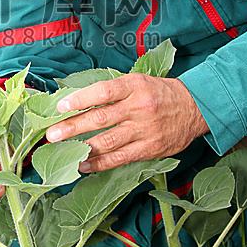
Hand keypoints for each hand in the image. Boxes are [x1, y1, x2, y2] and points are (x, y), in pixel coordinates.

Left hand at [45, 73, 208, 171]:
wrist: (195, 107)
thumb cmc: (158, 93)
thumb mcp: (138, 82)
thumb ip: (112, 92)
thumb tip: (76, 102)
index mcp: (134, 86)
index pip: (102, 92)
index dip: (80, 99)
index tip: (60, 106)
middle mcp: (139, 107)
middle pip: (100, 118)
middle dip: (73, 127)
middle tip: (51, 135)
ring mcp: (145, 129)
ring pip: (108, 141)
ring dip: (82, 148)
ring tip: (63, 151)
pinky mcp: (150, 148)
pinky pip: (120, 158)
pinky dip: (100, 163)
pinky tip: (83, 165)